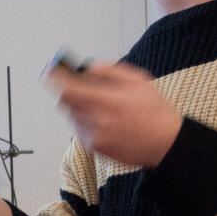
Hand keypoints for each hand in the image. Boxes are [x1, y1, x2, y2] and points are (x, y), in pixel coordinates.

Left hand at [46, 61, 182, 168]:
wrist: (165, 144)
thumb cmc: (154, 111)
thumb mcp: (138, 81)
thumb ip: (109, 70)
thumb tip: (86, 67)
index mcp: (109, 101)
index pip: (69, 88)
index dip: (56, 78)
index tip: (50, 70)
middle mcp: (98, 120)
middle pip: (64, 102)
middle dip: (68, 91)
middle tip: (79, 86)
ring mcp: (94, 136)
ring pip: (71, 115)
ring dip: (79, 107)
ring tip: (103, 107)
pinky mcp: (94, 148)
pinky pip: (79, 129)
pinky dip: (85, 121)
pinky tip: (106, 121)